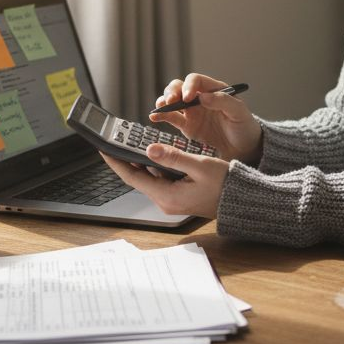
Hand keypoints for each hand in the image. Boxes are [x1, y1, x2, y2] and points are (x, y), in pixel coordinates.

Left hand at [100, 147, 227, 218]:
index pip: (132, 177)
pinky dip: (155, 165)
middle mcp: (166, 201)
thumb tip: (150, 150)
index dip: (116, 162)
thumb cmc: (225, 185)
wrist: (240, 201)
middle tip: (115, 142)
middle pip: (138, 178)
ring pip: (149, 177)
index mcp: (168, 196)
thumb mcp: (200, 167)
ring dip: (140, 161)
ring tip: (131, 143)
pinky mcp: (178, 196)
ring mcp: (172, 200)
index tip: (103, 149)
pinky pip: (160, 179)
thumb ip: (174, 157)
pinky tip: (154, 152)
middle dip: (125, 159)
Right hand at [149, 73, 261, 164]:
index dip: (189, 86)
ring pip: (172, 100)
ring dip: (164, 101)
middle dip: (172, 91)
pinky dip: (161, 115)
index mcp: (213, 90)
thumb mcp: (239, 113)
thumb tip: (202, 96)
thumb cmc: (244, 127)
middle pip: (179, 87)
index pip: (196, 81)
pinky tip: (154, 117)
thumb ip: (223, 102)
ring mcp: (192, 111)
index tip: (187, 97)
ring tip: (160, 107)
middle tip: (170, 101)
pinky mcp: (186, 126)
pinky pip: (170, 117)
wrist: (244, 149)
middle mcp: (200, 98)